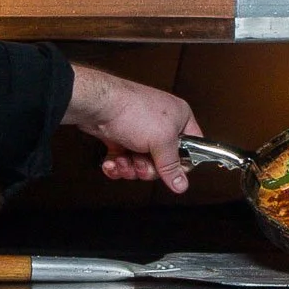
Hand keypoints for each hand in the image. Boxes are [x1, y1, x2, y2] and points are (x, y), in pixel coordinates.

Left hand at [63, 64, 201, 192]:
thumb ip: (172, 166)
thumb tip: (181, 184)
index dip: (180, 164)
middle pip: (163, 162)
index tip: (170, 172)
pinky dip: (117, 165)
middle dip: (148, 167)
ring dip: (130, 167)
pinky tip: (113, 162)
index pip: (190, 149)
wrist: (98, 104)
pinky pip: (124, 161)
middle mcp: (161, 125)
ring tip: (124, 160)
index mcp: (179, 119)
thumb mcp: (161, 141)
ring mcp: (140, 131)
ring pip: (142, 164)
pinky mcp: (122, 137)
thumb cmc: (132, 110)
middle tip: (141, 162)